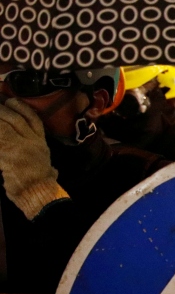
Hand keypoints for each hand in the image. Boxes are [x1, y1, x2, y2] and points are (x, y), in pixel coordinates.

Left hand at [0, 98, 68, 218]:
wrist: (38, 193)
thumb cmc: (41, 185)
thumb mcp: (48, 169)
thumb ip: (44, 162)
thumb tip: (50, 168)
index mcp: (41, 143)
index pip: (33, 119)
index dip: (22, 108)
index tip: (12, 101)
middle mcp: (32, 141)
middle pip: (16, 118)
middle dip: (4, 109)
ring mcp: (19, 146)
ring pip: (5, 125)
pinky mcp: (7, 154)